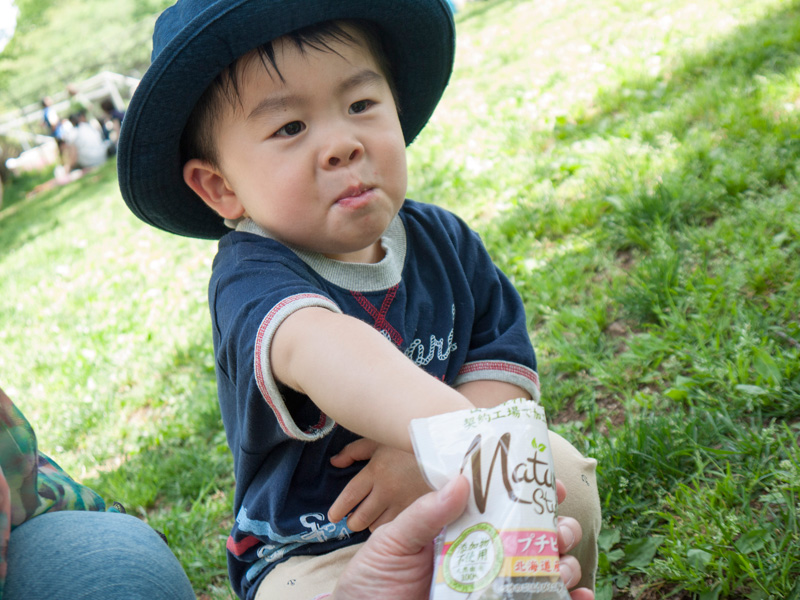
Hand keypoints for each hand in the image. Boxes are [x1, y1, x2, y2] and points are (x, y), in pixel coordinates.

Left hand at [328, 439, 430, 531]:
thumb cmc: (409, 440)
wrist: (448, 446)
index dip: (338, 509)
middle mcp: (386, 490)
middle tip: (354, 519)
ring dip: (373, 525)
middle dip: (354, 521)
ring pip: (378, 527)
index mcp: (375, 471)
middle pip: (360, 517)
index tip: (333, 516)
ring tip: (374, 519)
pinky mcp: (420, 510)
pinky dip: (392, 527)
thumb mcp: (380, 440)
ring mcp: (404, 502)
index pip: (350, 497)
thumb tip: (335, 462)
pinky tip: (394, 521)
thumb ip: (355, 451)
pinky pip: (399, 528)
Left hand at [332, 476, 594, 599]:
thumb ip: (424, 513)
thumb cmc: (372, 581)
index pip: (502, 505)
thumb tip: (462, 480)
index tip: (554, 487)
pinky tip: (579, 599)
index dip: (532, 494)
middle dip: (558, 530)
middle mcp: (482, 556)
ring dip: (565, 564)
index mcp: (460, 529)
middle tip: (558, 531)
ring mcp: (490, 587)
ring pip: (543, 571)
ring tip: (561, 566)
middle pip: (533, 538)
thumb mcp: (392, 541)